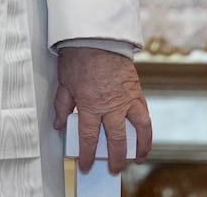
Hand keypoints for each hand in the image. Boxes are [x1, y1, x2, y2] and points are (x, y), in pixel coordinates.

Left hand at [53, 46, 151, 174]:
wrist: (98, 36)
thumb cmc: (79, 56)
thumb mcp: (64, 82)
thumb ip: (62, 106)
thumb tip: (60, 124)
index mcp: (90, 104)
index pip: (89, 138)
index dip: (87, 155)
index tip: (87, 165)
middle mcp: (111, 105)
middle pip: (115, 140)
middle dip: (114, 158)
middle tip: (113, 169)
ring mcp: (126, 99)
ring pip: (136, 130)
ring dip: (137, 148)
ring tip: (136, 159)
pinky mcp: (136, 91)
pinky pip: (145, 115)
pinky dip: (146, 130)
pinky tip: (145, 137)